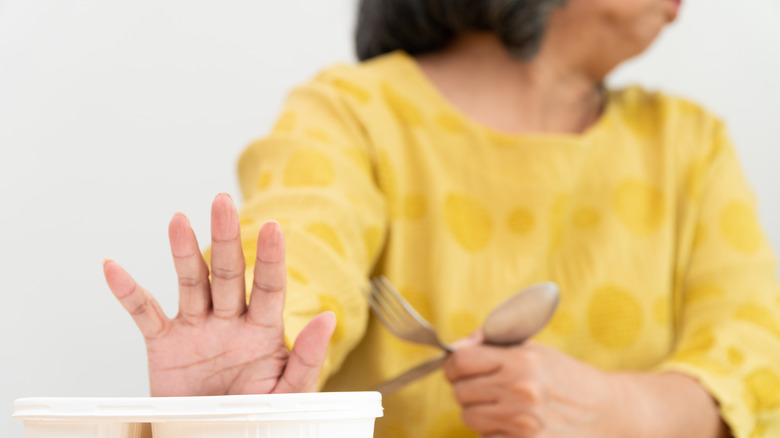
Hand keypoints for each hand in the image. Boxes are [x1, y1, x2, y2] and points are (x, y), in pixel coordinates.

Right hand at [103, 193, 335, 395]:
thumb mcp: (289, 394)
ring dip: (183, 252)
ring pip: (191, 283)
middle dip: (226, 238)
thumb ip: (308, 358)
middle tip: (223, 202)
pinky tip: (113, 268)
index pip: (270, 287)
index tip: (272, 227)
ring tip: (179, 219)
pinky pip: (144, 315)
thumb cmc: (257, 419)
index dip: (271, 258)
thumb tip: (328, 317)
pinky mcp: (165, 345)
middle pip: (229, 274)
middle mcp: (230, 321)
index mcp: (264, 331)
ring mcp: (197, 329)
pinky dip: (128, 293)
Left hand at [444, 340, 624, 437]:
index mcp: (521, 361)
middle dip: (468, 389)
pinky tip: (514, 425)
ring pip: (469, 418)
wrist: (608, 412)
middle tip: (487, 389)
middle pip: (461, 391)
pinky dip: (495, 433)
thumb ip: (491, 344)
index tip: (459, 370)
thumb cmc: (568, 377)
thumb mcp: (534, 349)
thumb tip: (455, 347)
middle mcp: (520, 391)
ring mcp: (523, 423)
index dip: (454, 365)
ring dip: (479, 413)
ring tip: (502, 407)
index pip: (460, 361)